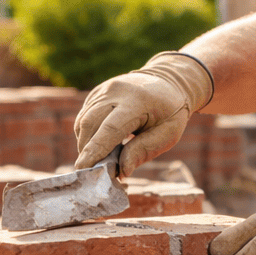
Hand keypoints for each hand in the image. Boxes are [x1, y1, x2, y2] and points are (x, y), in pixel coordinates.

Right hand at [73, 52, 212, 175]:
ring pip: (84, 120)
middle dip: (86, 150)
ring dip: (85, 144)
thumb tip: (121, 172)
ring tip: (95, 161)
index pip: (110, 128)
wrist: (169, 81)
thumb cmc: (171, 112)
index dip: (95, 151)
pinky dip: (87, 134)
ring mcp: (105, 89)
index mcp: (137, 101)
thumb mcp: (168, 134)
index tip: (84, 170)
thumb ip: (143, 151)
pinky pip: (85, 116)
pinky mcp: (98, 93)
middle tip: (89, 173)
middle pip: (91, 123)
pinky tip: (97, 146)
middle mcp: (116, 91)